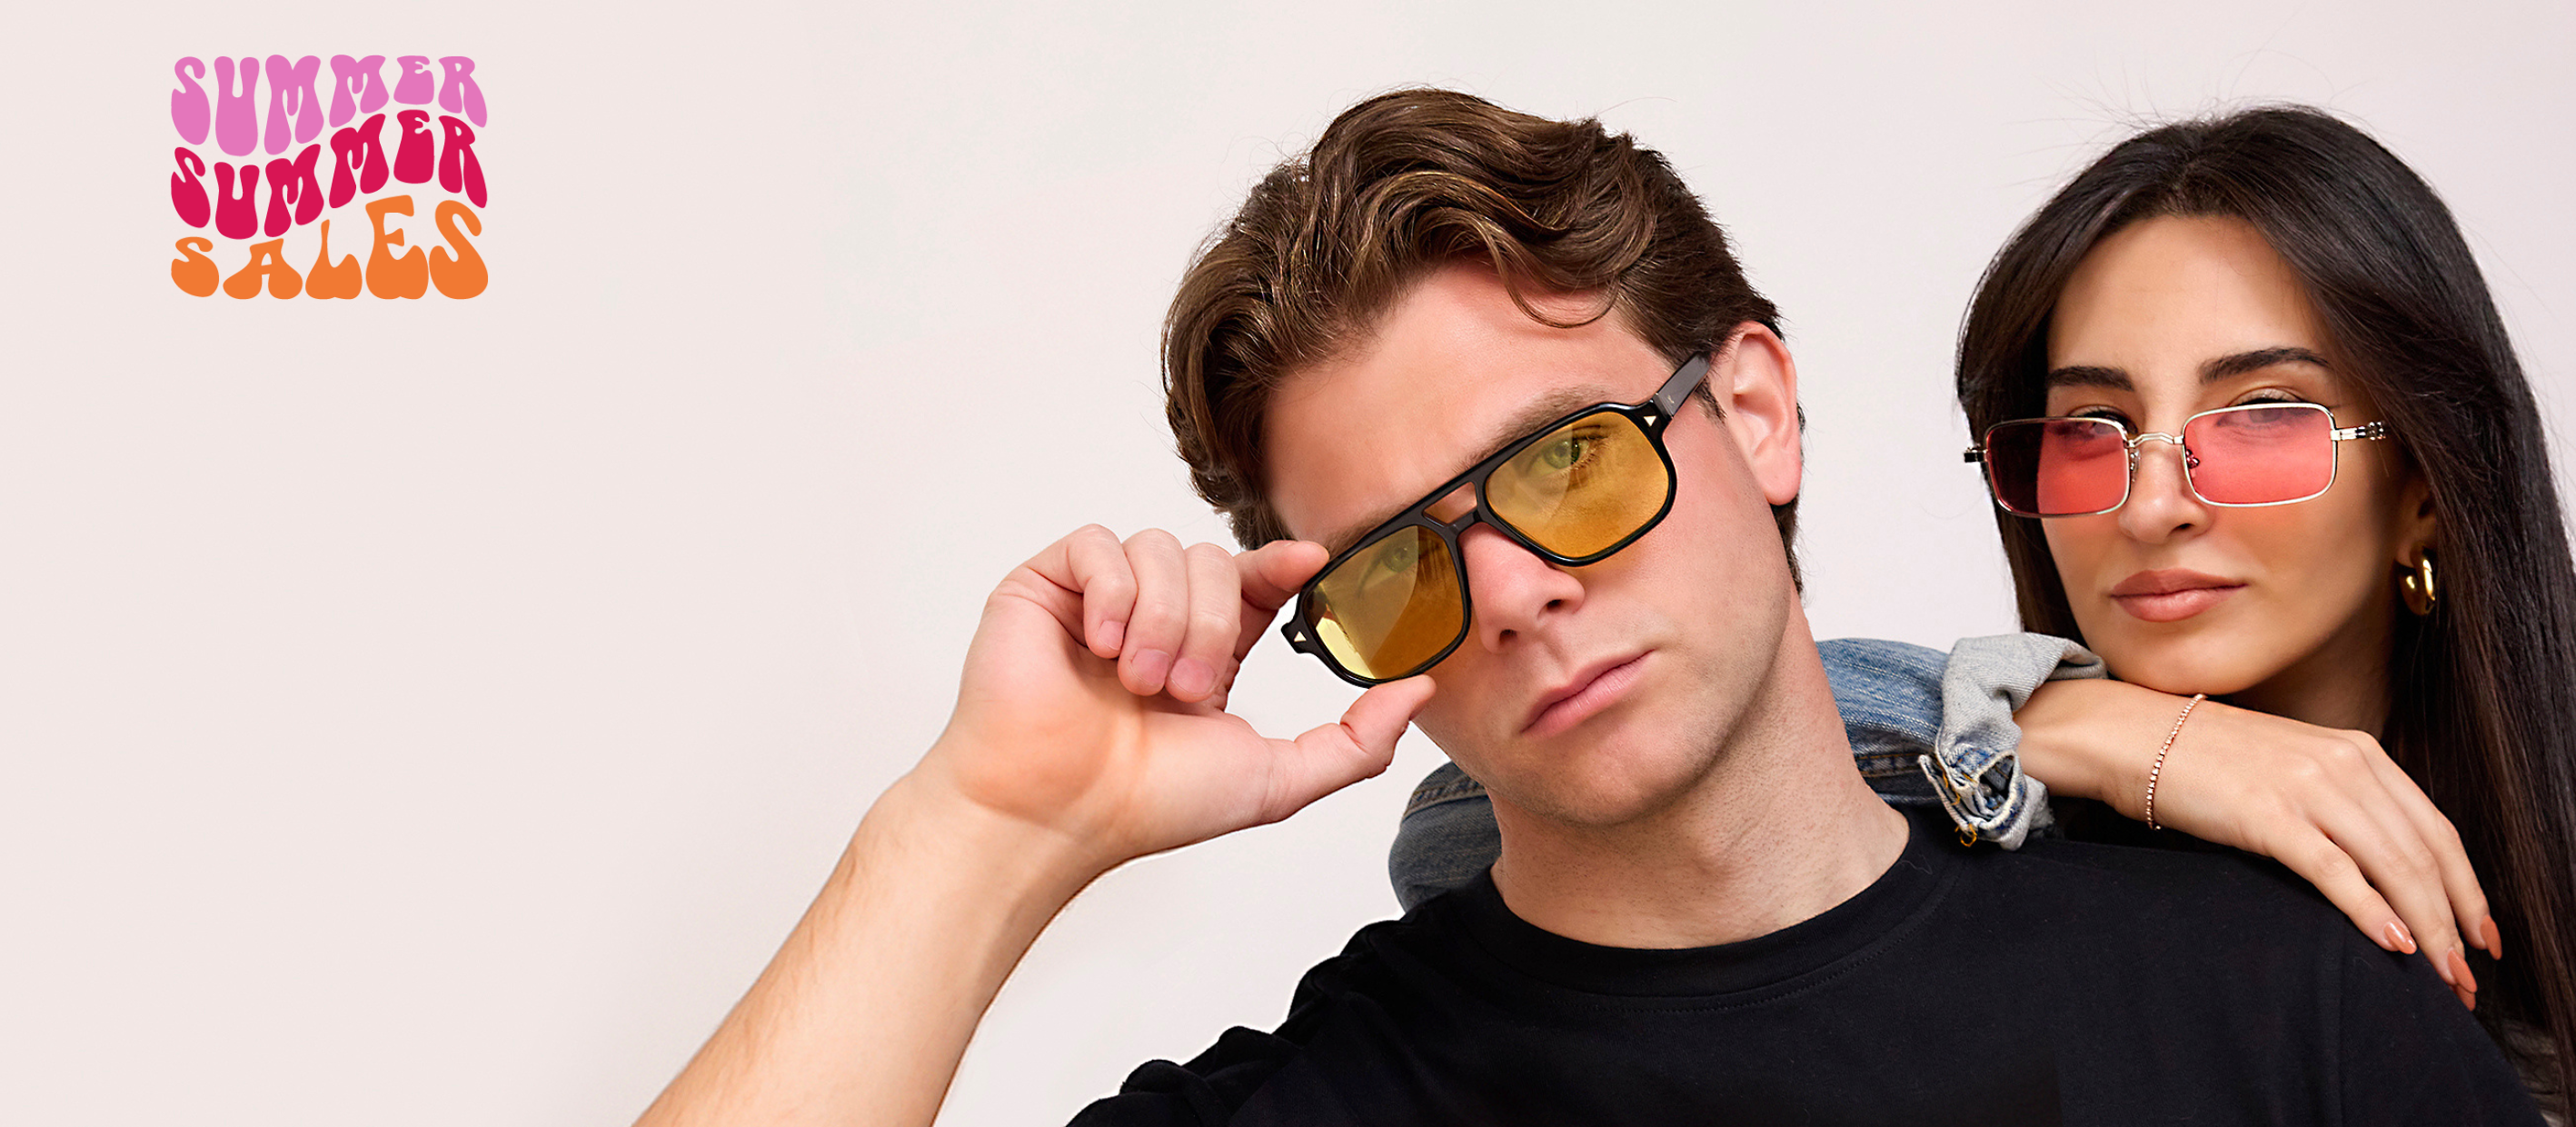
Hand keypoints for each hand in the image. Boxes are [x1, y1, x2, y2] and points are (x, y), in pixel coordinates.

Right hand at [919, 525, 1434, 873]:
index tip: (1310, 562)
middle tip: (1181, 691)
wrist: (1053, 812)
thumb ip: (1356, 741)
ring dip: (1161, 618)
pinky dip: (1110, 592)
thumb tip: (1420, 690)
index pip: (1253, 580)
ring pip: (1160, 548)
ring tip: (1136, 682)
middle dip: (1209, 626)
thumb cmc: (1147, 804)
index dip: (1281, 564)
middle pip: (1212, 561)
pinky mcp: (1047, 585)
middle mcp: (1153, 618)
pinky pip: (1098, 543)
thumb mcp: (1277, 779)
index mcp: (1204, 652)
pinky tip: (1099, 646)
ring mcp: (1098, 599)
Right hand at [2018, 679, 2495, 1008]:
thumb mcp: (2292, 767)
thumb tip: (2380, 863)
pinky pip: (2337, 871)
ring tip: (2440, 977)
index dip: (2468, 889)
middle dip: (2456, 923)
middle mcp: (2346, 764)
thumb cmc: (2206, 761)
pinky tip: (2394, 944)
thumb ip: (2341, 799)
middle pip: (2425, 855)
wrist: (2134, 736)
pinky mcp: (2269, 815)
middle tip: (2466, 978)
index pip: (2437, 829)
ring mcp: (2308, 787)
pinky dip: (2372, 911)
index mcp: (2359, 752)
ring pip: (2393, 867)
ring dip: (2427, 929)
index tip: (2481, 937)